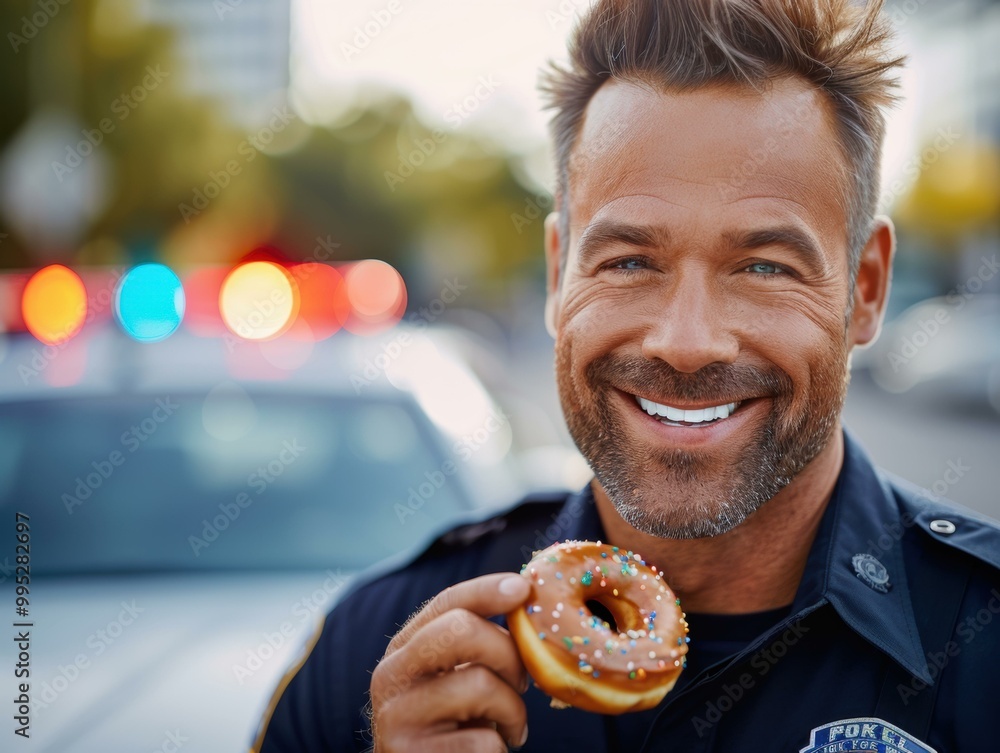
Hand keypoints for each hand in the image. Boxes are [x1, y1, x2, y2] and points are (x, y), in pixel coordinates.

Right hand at [370, 573, 532, 751]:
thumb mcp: (454, 676)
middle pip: (461, 631)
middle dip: (508, 652)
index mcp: (404, 647)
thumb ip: (475, 644)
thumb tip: (524, 602)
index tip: (522, 589)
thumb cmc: (452, 723)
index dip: (486, 590)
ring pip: (481, 684)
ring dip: (514, 710)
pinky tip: (494, 749)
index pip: (445, 603)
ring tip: (512, 726)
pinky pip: (483, 740)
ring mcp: (397, 716)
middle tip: (522, 681)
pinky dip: (502, 747)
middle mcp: (391, 674)